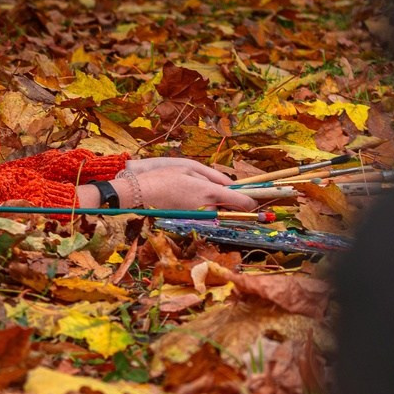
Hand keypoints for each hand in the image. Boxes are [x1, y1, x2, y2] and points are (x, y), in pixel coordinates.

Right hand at [113, 156, 259, 210]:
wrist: (137, 196)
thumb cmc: (162, 177)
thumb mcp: (190, 167)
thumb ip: (215, 176)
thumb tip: (233, 185)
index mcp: (210, 192)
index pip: (243, 203)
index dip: (253, 201)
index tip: (256, 199)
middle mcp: (208, 210)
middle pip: (233, 211)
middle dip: (233, 204)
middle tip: (227, 195)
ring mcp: (199, 220)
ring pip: (218, 215)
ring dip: (217, 209)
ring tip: (199, 197)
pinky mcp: (189, 226)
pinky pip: (205, 220)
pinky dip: (204, 214)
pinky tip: (190, 204)